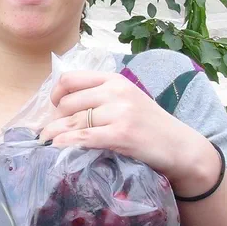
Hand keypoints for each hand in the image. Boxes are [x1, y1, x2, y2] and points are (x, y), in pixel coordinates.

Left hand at [38, 70, 216, 192]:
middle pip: (68, 102)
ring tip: (46, 141)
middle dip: (54, 119)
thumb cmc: (149, 124)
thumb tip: (61, 105)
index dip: (55, 94)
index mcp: (114, 80)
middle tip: (50, 131)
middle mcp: (116, 92)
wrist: (179, 146)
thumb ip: (100, 96)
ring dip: (54, 133)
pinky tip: (58, 147)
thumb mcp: (126, 99)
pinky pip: (84, 136)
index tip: (53, 108)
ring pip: (73, 120)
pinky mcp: (121, 134)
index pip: (71, 79)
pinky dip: (67, 142)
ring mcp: (119, 112)